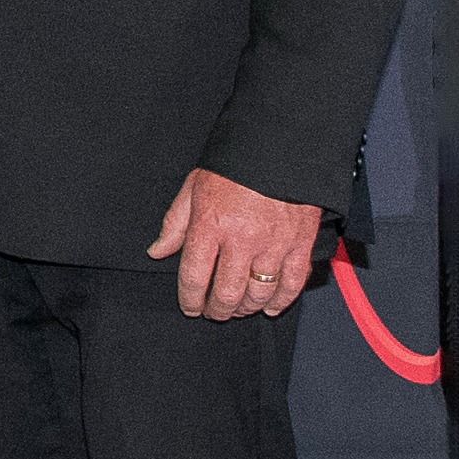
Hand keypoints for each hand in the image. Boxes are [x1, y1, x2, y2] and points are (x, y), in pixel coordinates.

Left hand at [147, 167, 321, 319]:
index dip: (190, 299)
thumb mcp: (193, 188)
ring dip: (246, 308)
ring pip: (259, 292)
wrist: (281, 145)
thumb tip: (157, 251)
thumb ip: (175, 224)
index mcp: (211, 225)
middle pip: (228, 291)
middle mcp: (242, 239)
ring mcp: (274, 243)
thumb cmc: (235, 166)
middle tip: (214, 313)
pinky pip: (293, 282)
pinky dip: (282, 300)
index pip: (195, 276)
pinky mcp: (301, 242)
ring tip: (238, 310)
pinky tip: (270, 307)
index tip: (190, 307)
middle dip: (218, 309)